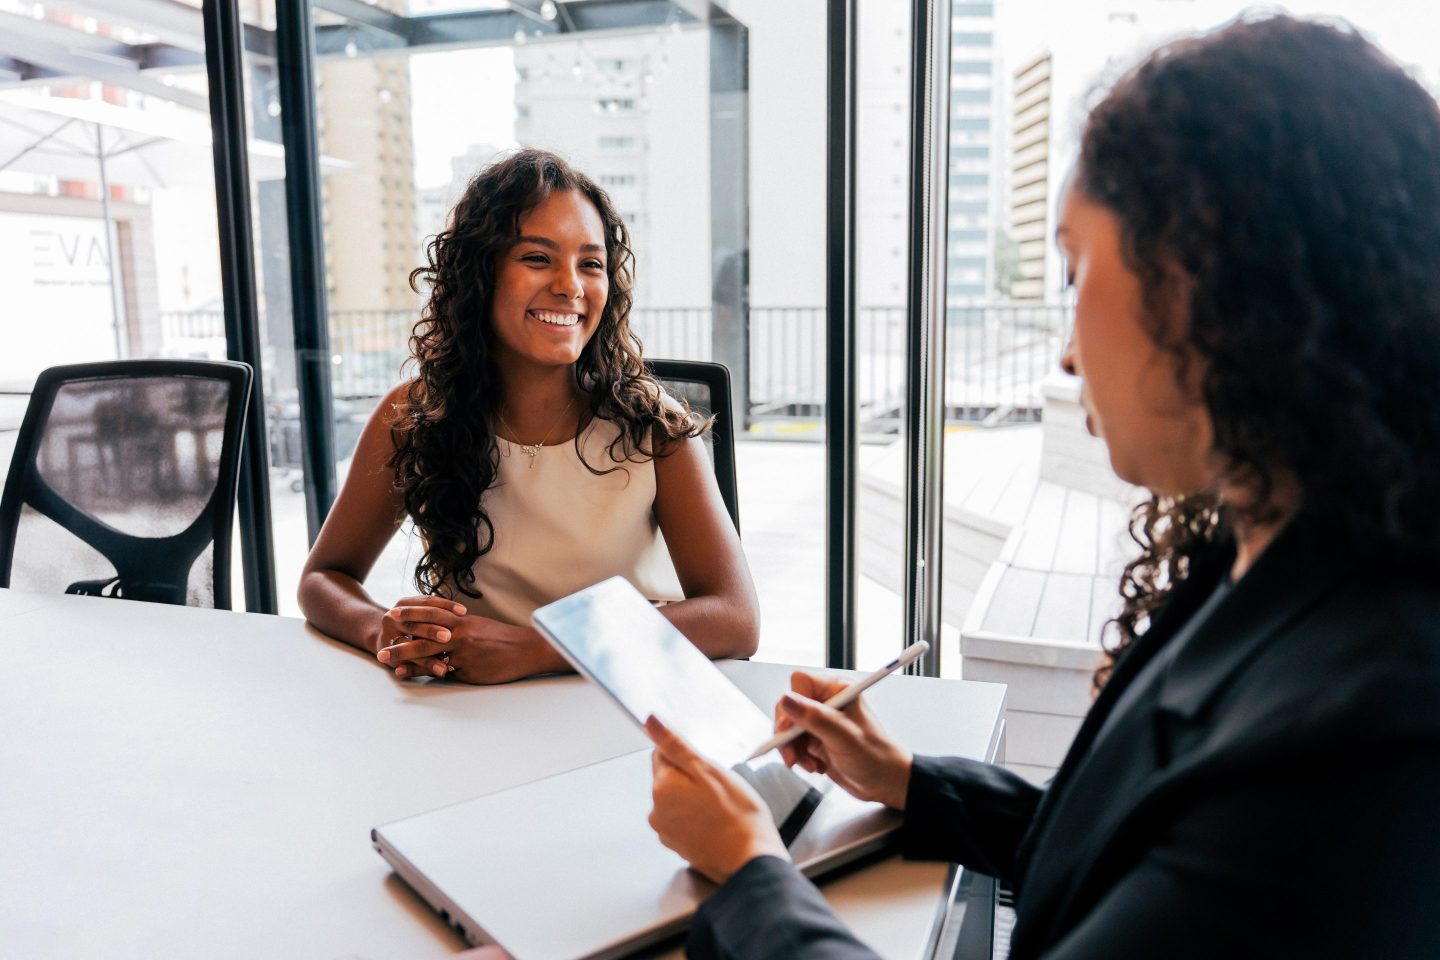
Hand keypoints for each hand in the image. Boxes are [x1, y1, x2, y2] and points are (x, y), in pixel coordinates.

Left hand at [377, 598, 566, 683]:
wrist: (526, 649)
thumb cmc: (503, 639)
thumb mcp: (479, 627)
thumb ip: (460, 628)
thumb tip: (444, 631)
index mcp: (462, 620)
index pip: (431, 613)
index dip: (411, 613)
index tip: (394, 613)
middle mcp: (459, 632)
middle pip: (423, 632)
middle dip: (400, 636)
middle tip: (382, 641)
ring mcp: (462, 650)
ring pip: (427, 651)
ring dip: (405, 656)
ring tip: (388, 661)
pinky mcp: (467, 667)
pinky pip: (441, 670)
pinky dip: (423, 672)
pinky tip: (411, 675)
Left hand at [646, 715, 789, 883]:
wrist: (750, 857)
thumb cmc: (737, 813)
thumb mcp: (708, 769)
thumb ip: (675, 744)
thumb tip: (650, 722)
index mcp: (662, 787)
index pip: (661, 754)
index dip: (686, 756)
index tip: (705, 766)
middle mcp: (657, 810)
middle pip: (669, 779)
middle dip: (691, 778)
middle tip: (718, 788)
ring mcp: (667, 831)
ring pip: (678, 801)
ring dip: (694, 799)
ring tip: (720, 807)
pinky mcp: (678, 846)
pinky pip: (684, 821)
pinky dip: (697, 819)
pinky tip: (717, 822)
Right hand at [775, 671, 913, 810]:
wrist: (884, 782)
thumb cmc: (875, 757)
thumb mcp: (844, 737)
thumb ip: (814, 718)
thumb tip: (786, 700)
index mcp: (837, 690)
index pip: (800, 682)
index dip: (792, 703)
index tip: (790, 727)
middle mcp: (827, 702)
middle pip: (789, 706)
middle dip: (788, 733)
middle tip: (793, 754)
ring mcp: (820, 721)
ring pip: (788, 727)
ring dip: (794, 749)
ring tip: (811, 764)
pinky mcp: (815, 738)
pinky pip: (793, 743)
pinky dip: (799, 757)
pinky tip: (815, 766)